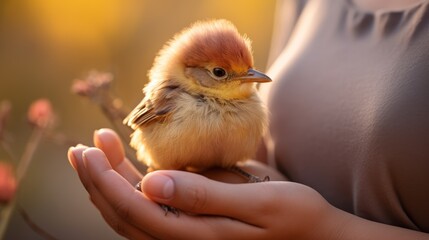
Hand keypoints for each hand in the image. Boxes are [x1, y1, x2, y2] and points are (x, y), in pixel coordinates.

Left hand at [67, 128, 338, 238]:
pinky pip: (150, 212)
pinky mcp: (194, 228)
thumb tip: (150, 182)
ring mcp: (187, 238)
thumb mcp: (257, 203)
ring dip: (109, 184)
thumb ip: (204, 196)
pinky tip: (127, 169)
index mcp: (195, 237)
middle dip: (98, 180)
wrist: (315, 238)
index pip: (134, 210)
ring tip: (95, 152)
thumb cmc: (294, 216)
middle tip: (83, 147)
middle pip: (124, 214)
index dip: (105, 180)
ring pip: (132, 215)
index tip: (89, 148)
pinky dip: (131, 189)